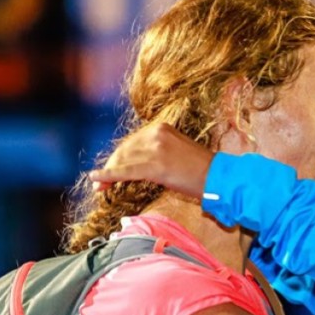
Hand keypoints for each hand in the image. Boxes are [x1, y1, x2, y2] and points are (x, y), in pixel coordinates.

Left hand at [89, 122, 213, 197]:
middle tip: (100, 182)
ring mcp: (155, 149)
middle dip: (111, 165)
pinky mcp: (155, 166)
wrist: (218, 177)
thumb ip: (158, 150)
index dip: (118, 156)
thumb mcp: (178, 149)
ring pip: (123, 161)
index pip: (132, 141)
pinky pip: (126, 171)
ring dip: (108, 174)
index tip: (109, 168)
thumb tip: (140, 162)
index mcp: (161, 128)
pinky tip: (96, 180)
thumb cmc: (202, 168)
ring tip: (99, 186)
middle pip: (124, 149)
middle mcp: (156, 134)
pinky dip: (108, 176)